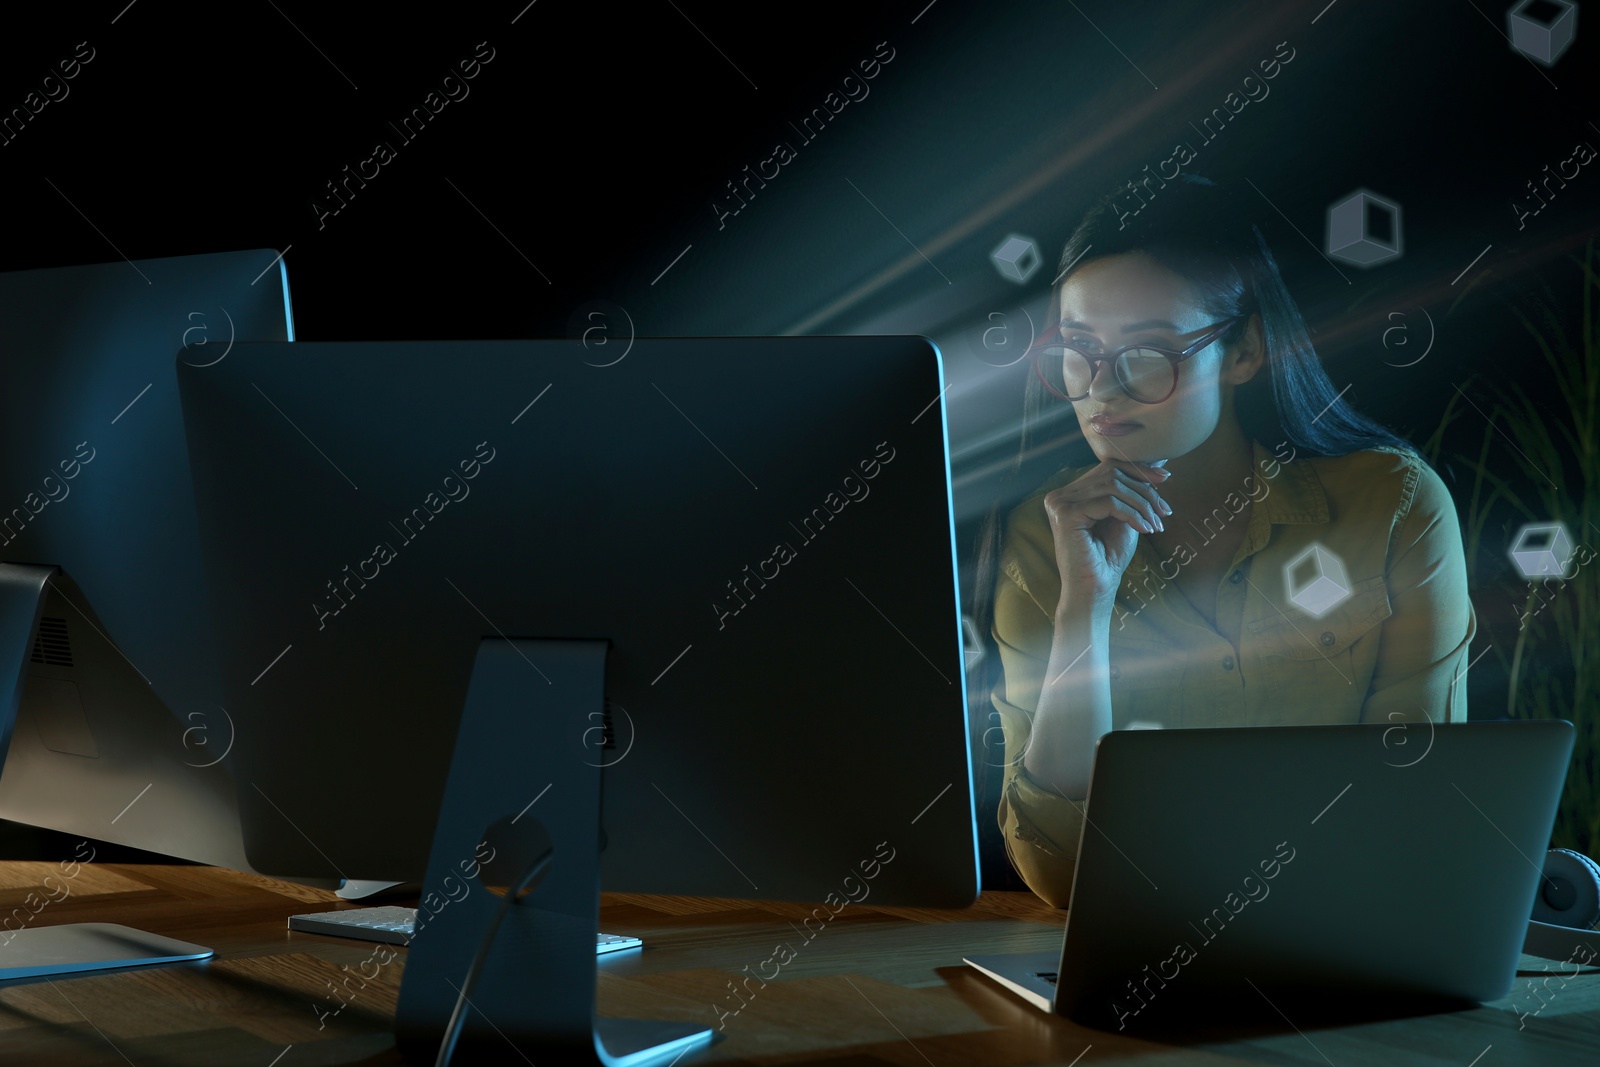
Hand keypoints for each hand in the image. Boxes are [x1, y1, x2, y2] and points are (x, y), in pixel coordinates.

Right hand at [1042, 458, 1171, 611]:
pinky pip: (1109, 502)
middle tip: (1164, 511)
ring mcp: (1060, 503)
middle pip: (1112, 472)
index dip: (1138, 469)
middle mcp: (1060, 495)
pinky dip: (1132, 514)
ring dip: (1142, 504)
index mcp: (1071, 493)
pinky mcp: (1066, 514)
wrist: (1095, 589)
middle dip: (1145, 489)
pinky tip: (1144, 529)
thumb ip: (1132, 491)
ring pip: (1113, 486)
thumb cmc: (1109, 557)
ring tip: (1156, 524)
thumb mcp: (1124, 516)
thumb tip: (1157, 465)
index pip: (1108, 467)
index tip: (1166, 478)